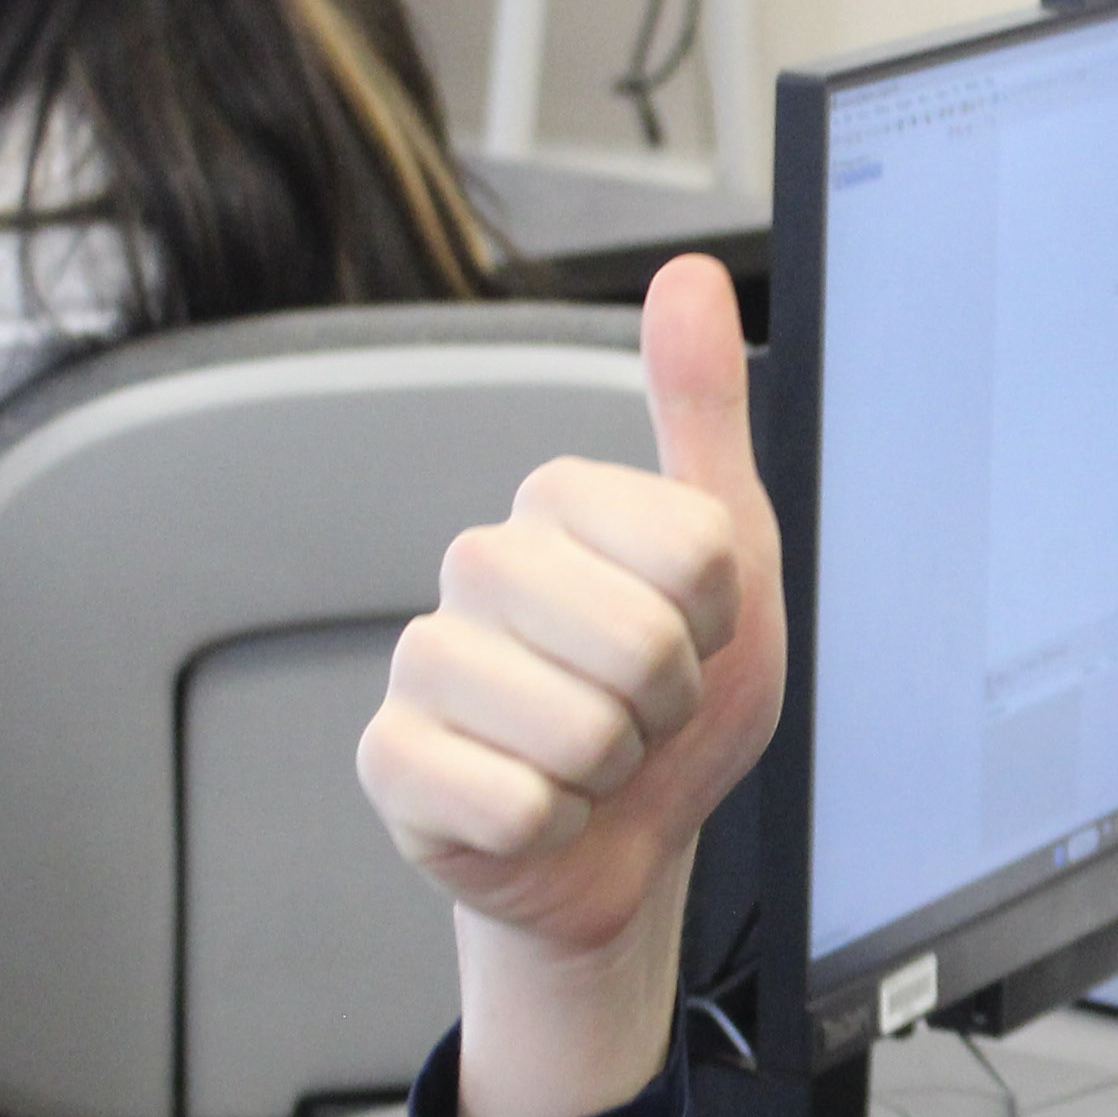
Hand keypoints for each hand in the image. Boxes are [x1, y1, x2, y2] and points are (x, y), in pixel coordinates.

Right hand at [359, 255, 789, 1116]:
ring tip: (592, 759)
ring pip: (583, 733)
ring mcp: (425, 661)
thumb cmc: (672, 702)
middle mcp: (477, 563)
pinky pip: (516, 804)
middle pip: (642, 645)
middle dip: (669, 705)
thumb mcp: (726, 557)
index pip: (698, 554)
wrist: (621, 843)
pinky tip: (537, 809)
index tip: (692, 635)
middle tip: (642, 711)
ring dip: (614, 773)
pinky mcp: (391, 761)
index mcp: (557, 501)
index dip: (719, 622)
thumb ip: (704, 414)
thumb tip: (685, 273)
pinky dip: (554, 828)